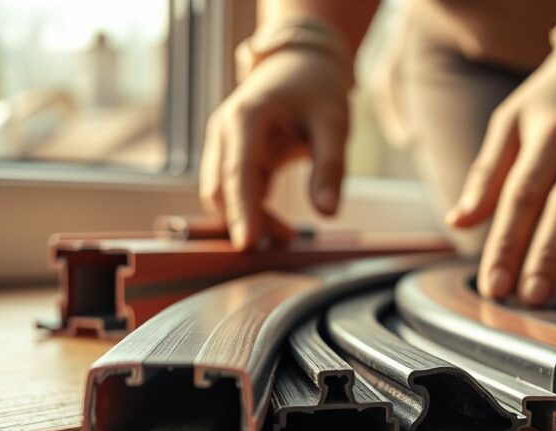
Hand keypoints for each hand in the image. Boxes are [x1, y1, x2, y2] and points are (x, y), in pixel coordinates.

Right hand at [200, 47, 349, 249]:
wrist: (302, 62)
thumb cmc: (317, 88)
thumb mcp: (333, 125)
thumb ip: (330, 168)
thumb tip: (327, 212)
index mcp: (245, 118)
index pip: (239, 173)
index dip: (242, 210)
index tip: (247, 242)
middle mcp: (225, 131)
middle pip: (222, 190)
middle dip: (247, 221)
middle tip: (285, 242)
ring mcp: (224, 144)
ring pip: (224, 195)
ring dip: (250, 219)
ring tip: (288, 235)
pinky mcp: (233, 155)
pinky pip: (235, 191)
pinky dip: (253, 211)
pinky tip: (280, 227)